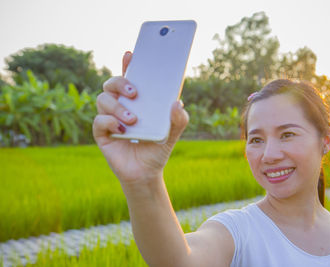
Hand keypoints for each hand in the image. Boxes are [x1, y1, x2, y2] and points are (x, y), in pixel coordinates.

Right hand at [92, 51, 188, 184]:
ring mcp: (109, 118)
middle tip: (134, 92)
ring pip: (103, 99)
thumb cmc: (157, 148)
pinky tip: (122, 129)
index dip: (128, 64)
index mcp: (137, 102)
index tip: (131, 54)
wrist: (146, 172)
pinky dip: (110, 122)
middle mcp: (121, 106)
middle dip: (120, 82)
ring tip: (133, 119)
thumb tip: (178, 103)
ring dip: (118, 106)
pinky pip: (99, 120)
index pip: (130, 77)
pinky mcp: (102, 133)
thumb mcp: (172, 134)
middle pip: (111, 83)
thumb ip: (178, 119)